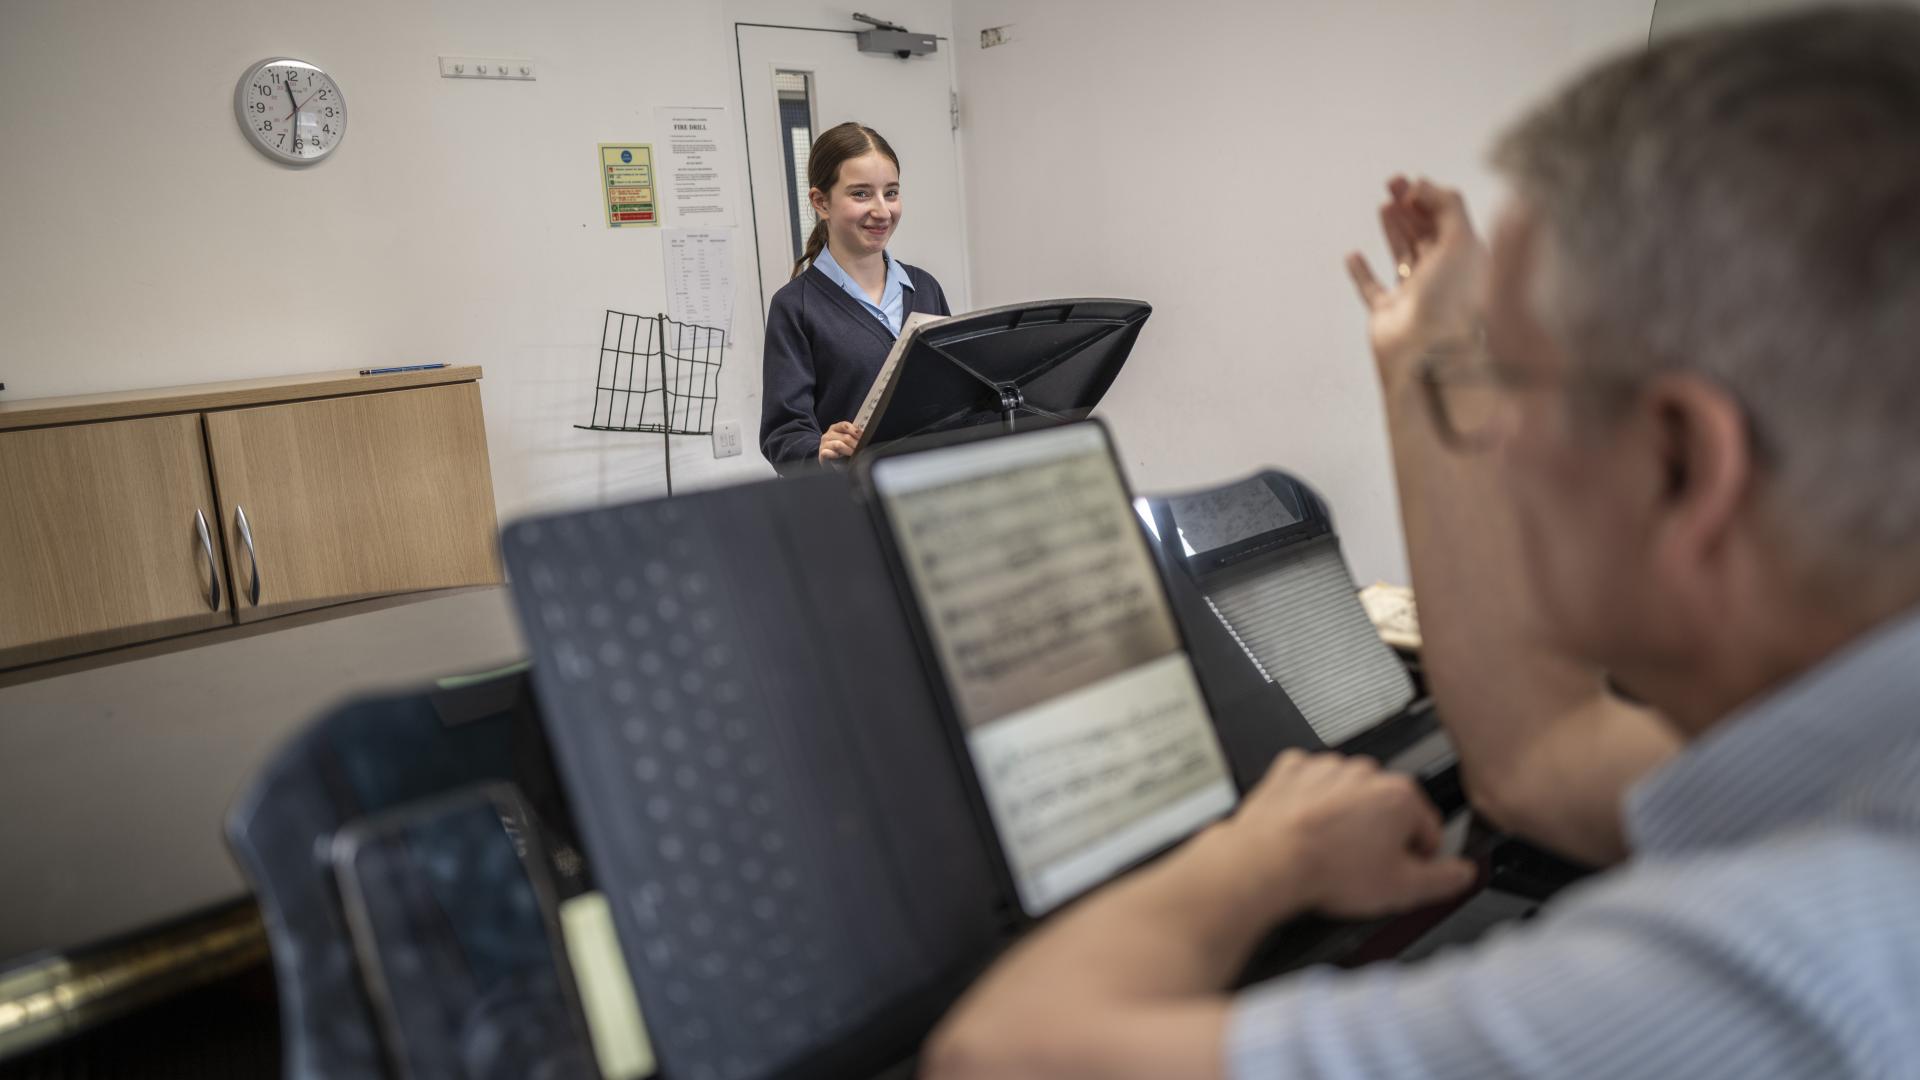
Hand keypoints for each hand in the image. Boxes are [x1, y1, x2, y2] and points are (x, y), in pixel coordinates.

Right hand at [817, 420, 861, 461]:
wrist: (829, 463)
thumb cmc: (840, 450)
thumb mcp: (846, 440)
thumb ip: (853, 434)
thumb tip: (862, 432)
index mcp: (835, 428)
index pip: (845, 425)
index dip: (855, 430)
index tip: (862, 436)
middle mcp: (828, 435)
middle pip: (845, 437)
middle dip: (855, 443)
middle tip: (860, 448)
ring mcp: (824, 444)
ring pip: (838, 445)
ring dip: (848, 450)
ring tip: (853, 453)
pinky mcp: (821, 454)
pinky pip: (829, 453)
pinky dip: (836, 455)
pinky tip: (839, 457)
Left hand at [1225, 750, 1474, 920]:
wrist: (1268, 861)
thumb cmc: (1327, 871)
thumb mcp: (1402, 889)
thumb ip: (1444, 879)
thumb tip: (1464, 874)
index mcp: (1399, 795)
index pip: (1429, 827)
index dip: (1420, 857)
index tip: (1406, 872)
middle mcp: (1364, 774)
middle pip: (1388, 809)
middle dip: (1382, 837)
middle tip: (1364, 868)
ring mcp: (1326, 769)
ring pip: (1349, 796)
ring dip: (1347, 820)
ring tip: (1332, 853)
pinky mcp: (1292, 772)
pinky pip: (1310, 785)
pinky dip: (1311, 804)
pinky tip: (1308, 830)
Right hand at [1345, 176, 1487, 389]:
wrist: (1430, 351)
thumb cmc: (1452, 298)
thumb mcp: (1461, 238)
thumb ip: (1446, 204)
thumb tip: (1421, 185)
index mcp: (1466, 261)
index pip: (1449, 221)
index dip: (1432, 198)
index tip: (1414, 182)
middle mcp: (1442, 278)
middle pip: (1426, 234)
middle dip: (1410, 206)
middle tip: (1393, 182)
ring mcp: (1414, 297)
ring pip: (1402, 255)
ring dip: (1393, 228)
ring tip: (1383, 205)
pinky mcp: (1388, 315)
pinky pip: (1372, 289)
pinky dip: (1361, 272)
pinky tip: (1353, 255)